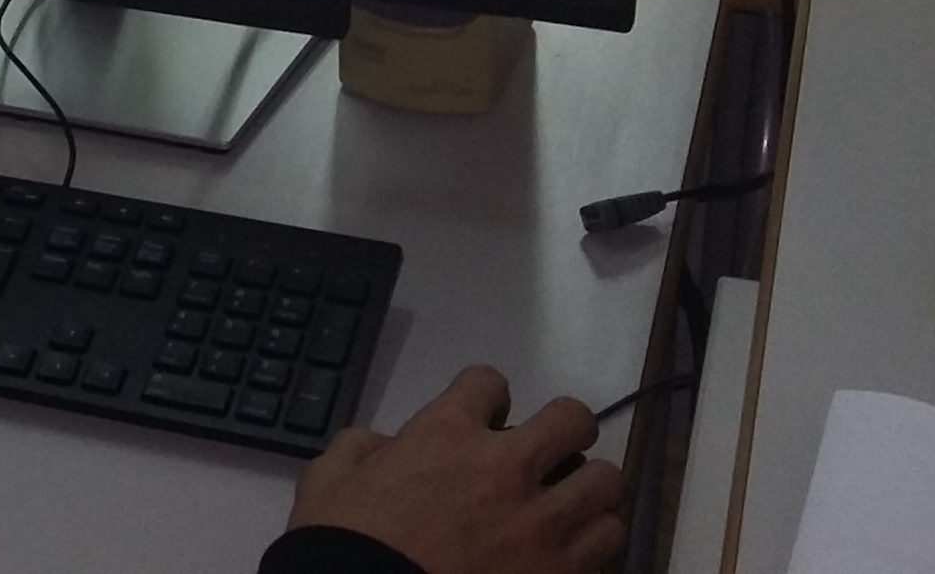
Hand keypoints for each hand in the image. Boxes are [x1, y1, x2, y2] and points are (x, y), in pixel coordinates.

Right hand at [284, 365, 625, 573]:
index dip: (484, 396)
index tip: (481, 416)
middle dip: (563, 430)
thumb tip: (383, 446)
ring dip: (587, 493)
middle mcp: (505, 469)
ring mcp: (540, 526)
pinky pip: (607, 549)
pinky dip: (590, 548)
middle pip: (573, 420)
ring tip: (567, 507)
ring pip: (606, 486)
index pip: (489, 382)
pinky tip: (568, 553)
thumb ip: (360, 448)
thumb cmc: (343, 544)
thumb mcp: (328, 480)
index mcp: (445, 433)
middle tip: (547, 451)